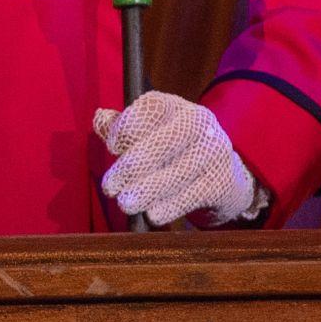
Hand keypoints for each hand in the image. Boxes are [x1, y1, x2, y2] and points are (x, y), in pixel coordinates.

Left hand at [94, 92, 266, 227]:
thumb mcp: (149, 133)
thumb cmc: (173, 151)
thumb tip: (99, 119)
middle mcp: (198, 122)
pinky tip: (153, 215)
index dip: (128, 126)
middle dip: (132, 166)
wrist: (221, 174)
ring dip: (147, 190)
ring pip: (176, 172)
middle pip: (163, 142)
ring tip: (125, 204)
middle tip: (110, 187)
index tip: (111, 146)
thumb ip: (123, 127)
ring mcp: (213, 151)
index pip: (151, 109)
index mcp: (175, 106)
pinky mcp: (221, 181)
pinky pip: (192, 195)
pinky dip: (170, 206)